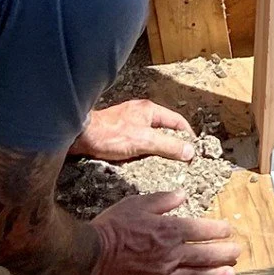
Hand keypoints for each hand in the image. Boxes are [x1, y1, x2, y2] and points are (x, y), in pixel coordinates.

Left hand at [71, 100, 197, 162]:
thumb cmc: (111, 135)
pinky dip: (143, 151)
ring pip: (151, 136)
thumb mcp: (144, 141)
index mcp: (150, 110)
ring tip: (163, 164)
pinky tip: (142, 162)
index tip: (193, 151)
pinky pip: (138, 141)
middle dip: (173, 143)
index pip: (177, 122)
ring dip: (157, 148)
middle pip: (164, 129)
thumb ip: (168, 146)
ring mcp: (128, 122)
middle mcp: (140, 113)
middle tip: (180, 160)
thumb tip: (190, 151)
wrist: (79, 136)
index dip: (187, 136)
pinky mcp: (118, 133)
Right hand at [86, 191, 239, 274]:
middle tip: (238, 253)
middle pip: (205, 254)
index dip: (218, 230)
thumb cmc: (112, 227)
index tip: (228, 229)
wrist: (90, 255)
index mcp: (169, 229)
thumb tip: (182, 196)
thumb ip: (163, 200)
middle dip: (224, 253)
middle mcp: (171, 253)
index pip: (201, 229)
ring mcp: (163, 273)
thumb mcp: (137, 203)